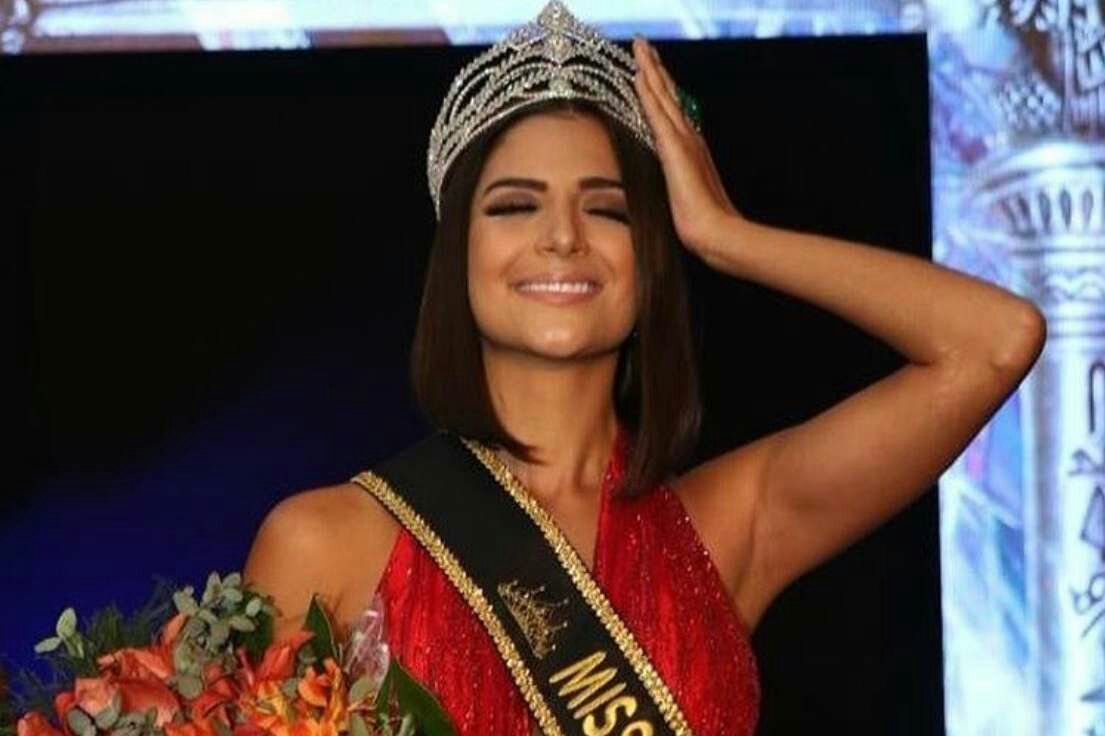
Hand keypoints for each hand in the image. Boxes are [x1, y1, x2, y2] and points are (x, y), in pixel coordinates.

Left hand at [631, 36, 742, 259]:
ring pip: (662, 96)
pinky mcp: (674, 148)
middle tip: (644, 44)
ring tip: (640, 46)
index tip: (649, 67)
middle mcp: (688, 137)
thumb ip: (679, 182)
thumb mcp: (685, 195)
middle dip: (655, 68)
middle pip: (668, 94)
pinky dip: (648, 92)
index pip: (671, 110)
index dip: (660, 87)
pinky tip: (639, 74)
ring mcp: (682, 140)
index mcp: (689, 147)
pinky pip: (657, 113)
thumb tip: (674, 185)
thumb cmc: (703, 222)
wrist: (715, 231)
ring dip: (650, 69)